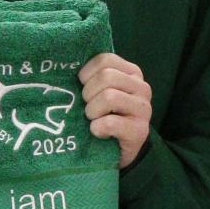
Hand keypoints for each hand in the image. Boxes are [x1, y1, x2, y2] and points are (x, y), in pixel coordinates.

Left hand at [80, 52, 151, 168]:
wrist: (118, 148)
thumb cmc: (103, 114)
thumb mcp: (98, 90)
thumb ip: (90, 76)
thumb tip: (65, 63)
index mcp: (131, 73)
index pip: (105, 60)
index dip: (86, 73)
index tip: (82, 86)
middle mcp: (142, 88)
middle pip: (106, 77)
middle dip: (88, 93)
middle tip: (87, 106)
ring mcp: (144, 109)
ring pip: (109, 97)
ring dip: (92, 111)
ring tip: (93, 119)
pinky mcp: (140, 131)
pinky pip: (110, 123)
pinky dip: (97, 128)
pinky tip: (98, 131)